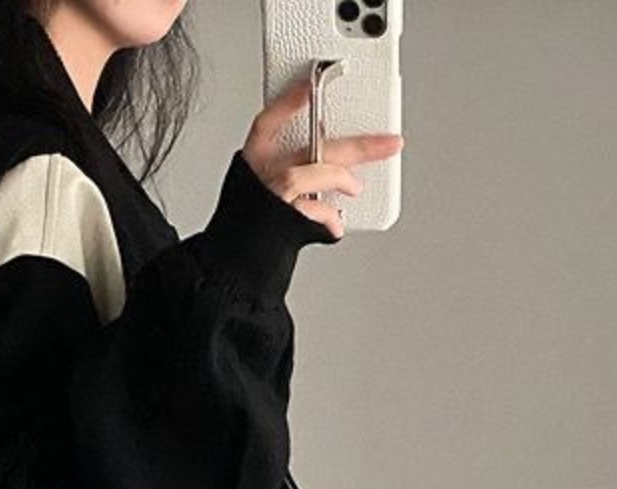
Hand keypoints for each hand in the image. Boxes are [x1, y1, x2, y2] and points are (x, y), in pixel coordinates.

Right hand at [240, 72, 403, 239]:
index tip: (312, 86)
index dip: (289, 102)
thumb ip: (291, 178)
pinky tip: (335, 226)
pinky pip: (314, 212)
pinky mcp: (281, 223)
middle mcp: (256, 179)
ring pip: (309, 174)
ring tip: (356, 188)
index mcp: (248, 167)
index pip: (267, 123)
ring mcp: (268, 200)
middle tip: (388, 143)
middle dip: (353, 145)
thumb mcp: (260, 198)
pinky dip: (329, 218)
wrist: (228, 275)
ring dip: (340, 179)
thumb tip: (333, 169)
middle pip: (309, 147)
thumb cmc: (245, 238)